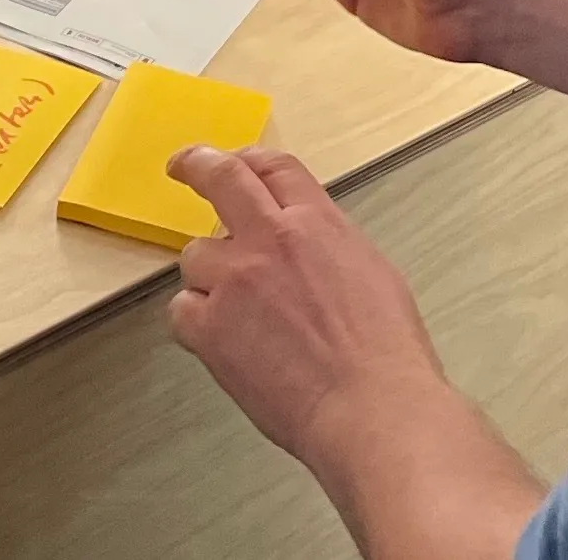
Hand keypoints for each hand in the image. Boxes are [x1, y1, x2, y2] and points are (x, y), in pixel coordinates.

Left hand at [167, 146, 456, 463]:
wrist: (371, 407)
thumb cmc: (386, 357)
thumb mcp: (372, 273)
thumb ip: (328, 248)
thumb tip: (307, 247)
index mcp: (317, 224)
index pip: (273, 168)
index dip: (249, 160)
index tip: (234, 163)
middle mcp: (270, 241)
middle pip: (221, 178)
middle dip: (196, 165)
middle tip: (184, 166)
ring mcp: (235, 281)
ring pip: (195, 257)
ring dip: (210, 278)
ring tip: (240, 316)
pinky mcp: (210, 326)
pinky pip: (182, 310)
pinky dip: (197, 324)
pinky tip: (225, 344)